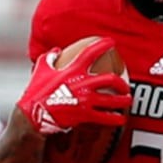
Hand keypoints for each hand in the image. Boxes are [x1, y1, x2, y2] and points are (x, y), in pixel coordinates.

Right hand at [15, 38, 131, 135]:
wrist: (34, 115)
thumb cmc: (36, 92)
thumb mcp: (41, 70)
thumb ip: (50, 58)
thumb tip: (57, 50)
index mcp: (72, 70)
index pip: (91, 53)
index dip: (103, 45)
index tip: (112, 42)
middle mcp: (82, 83)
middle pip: (110, 79)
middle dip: (121, 83)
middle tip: (125, 86)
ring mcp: (85, 100)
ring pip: (112, 100)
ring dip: (123, 101)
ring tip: (128, 101)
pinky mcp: (85, 114)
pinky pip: (105, 117)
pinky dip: (115, 118)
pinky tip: (121, 119)